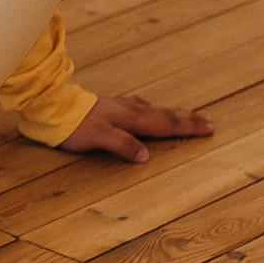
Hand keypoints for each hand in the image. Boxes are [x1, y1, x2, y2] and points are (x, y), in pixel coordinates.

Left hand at [58, 94, 214, 164]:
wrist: (53, 107)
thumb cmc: (75, 125)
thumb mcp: (99, 138)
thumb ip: (122, 145)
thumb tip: (145, 156)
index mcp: (131, 118)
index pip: (165, 124)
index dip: (188, 127)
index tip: (209, 128)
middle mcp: (129, 110)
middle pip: (165, 114)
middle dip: (188, 118)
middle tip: (209, 121)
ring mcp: (120, 107)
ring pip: (154, 109)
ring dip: (173, 113)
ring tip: (187, 114)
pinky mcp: (109, 107)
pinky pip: (139, 106)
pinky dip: (150, 109)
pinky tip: (147, 106)